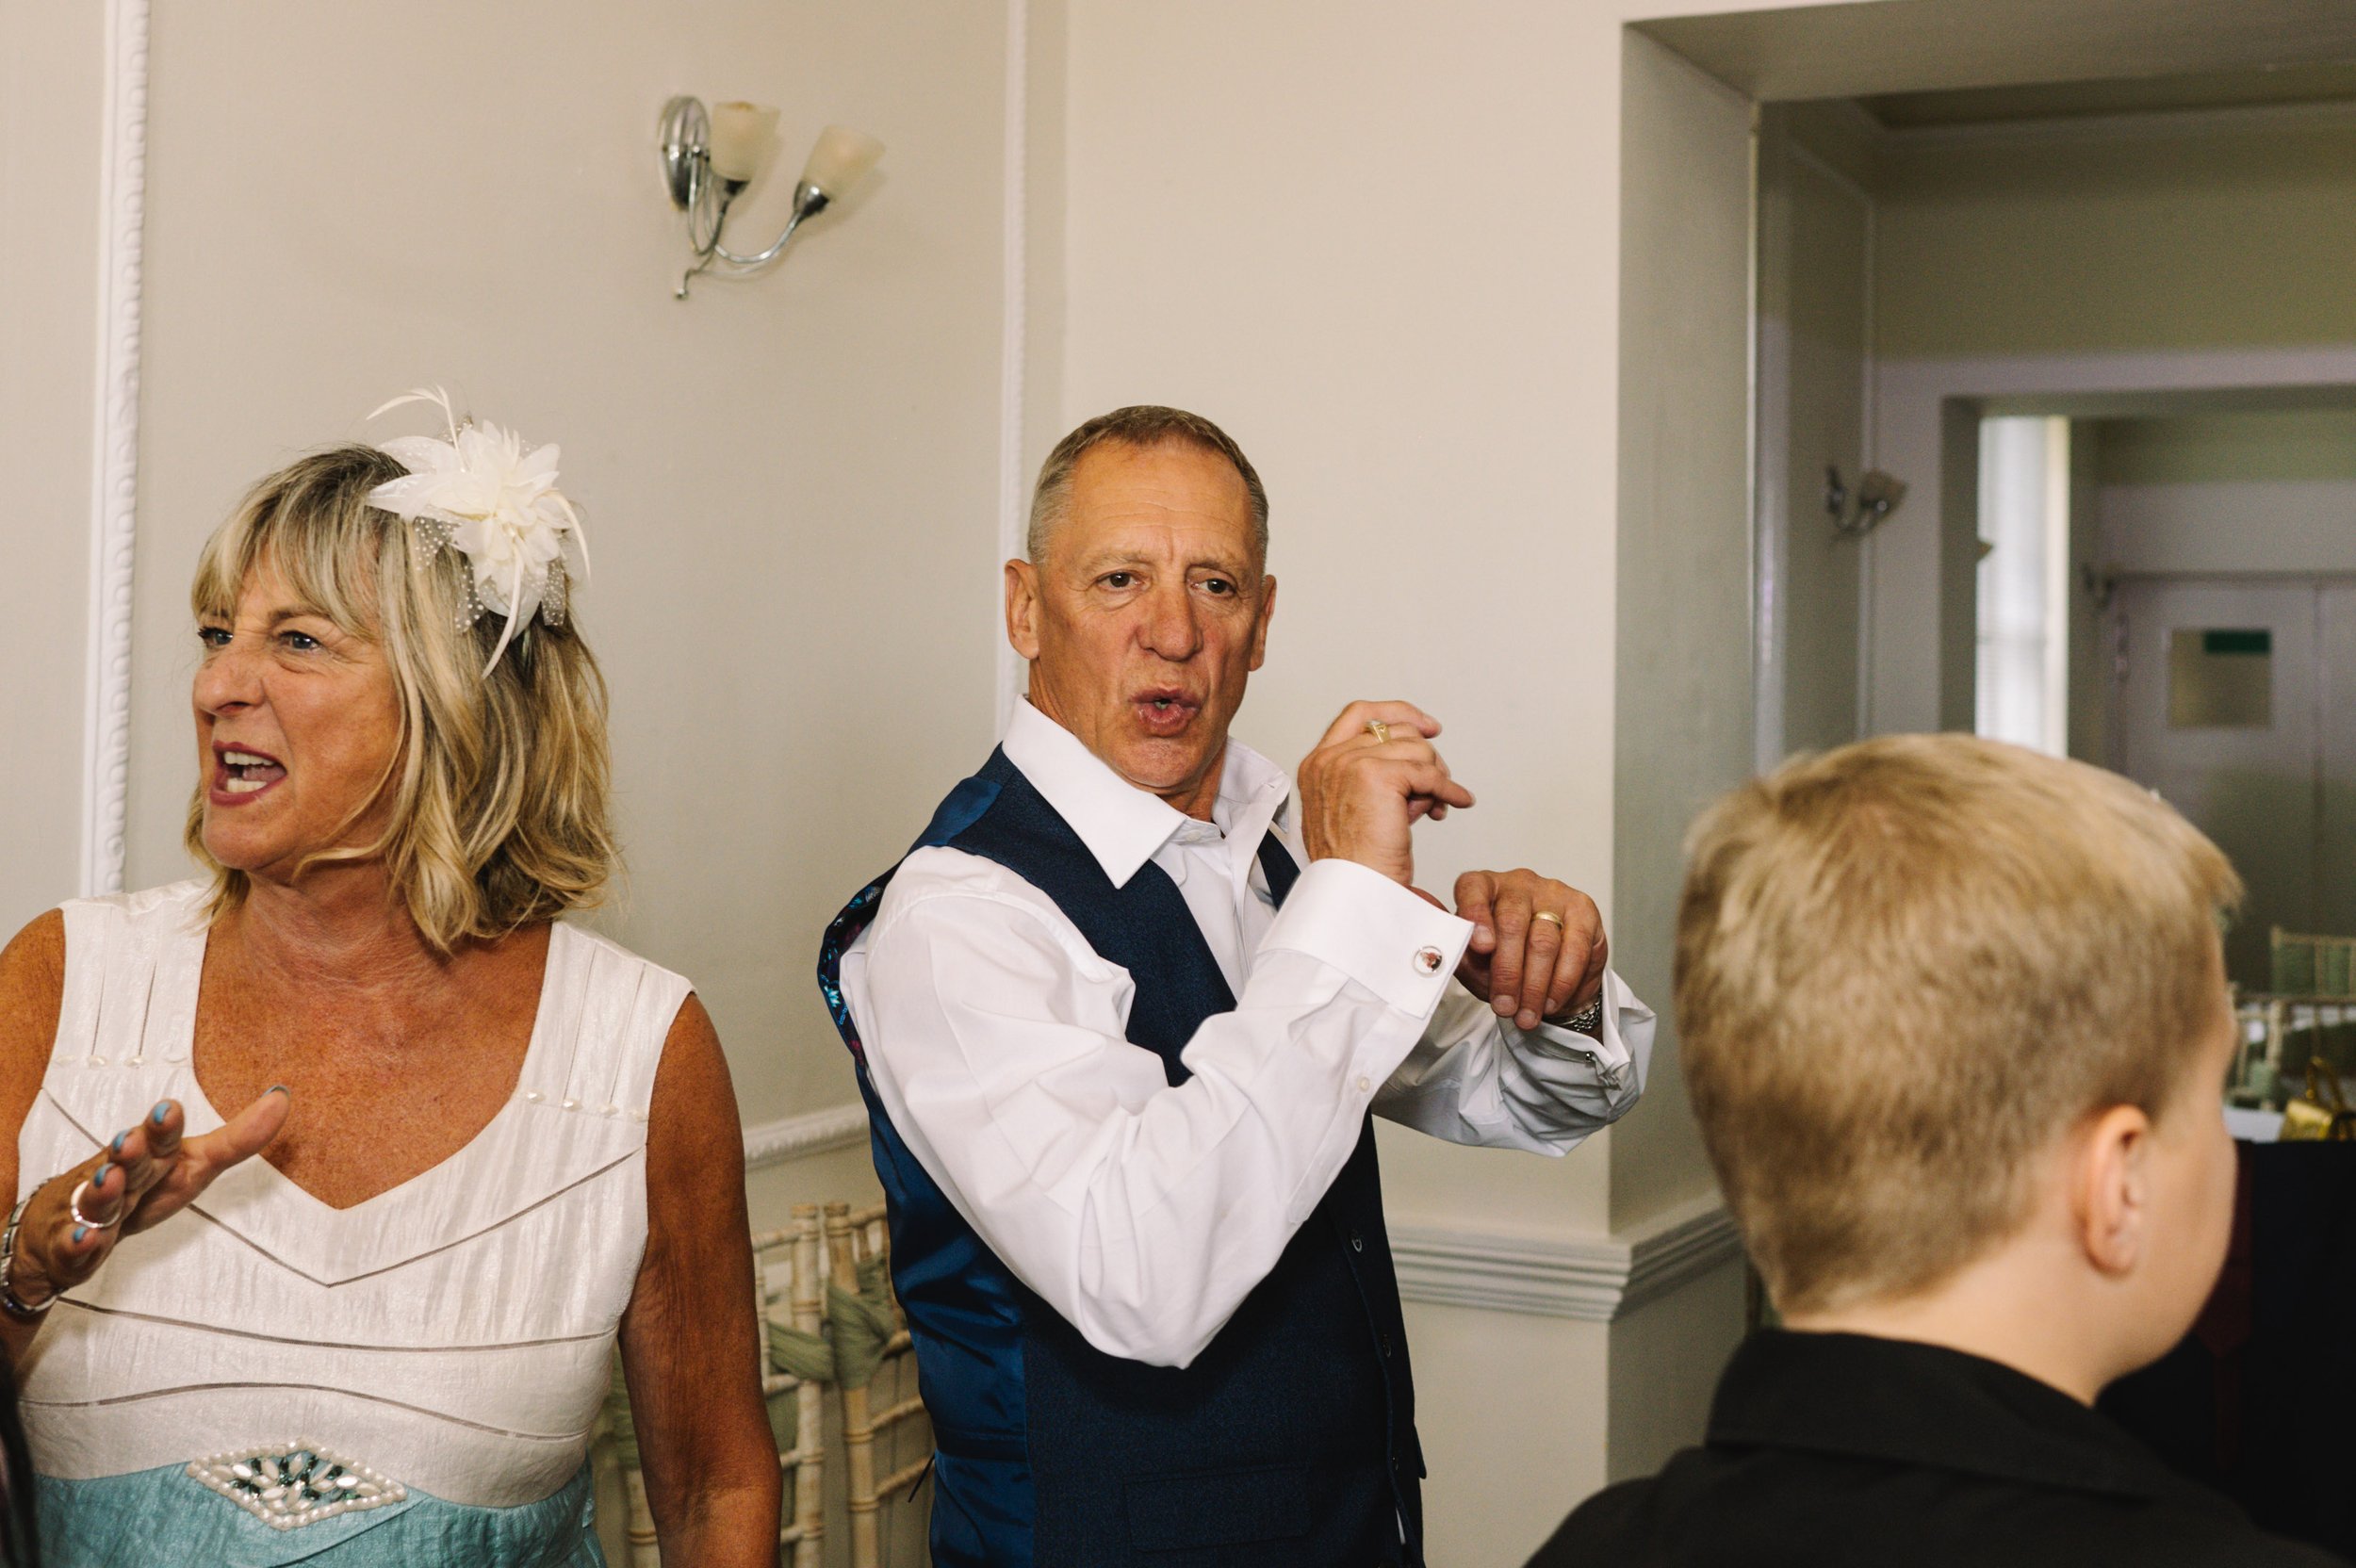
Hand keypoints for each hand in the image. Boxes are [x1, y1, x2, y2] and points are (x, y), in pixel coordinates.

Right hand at [9, 1090, 289, 1308]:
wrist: (64, 1228)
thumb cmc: (138, 1190)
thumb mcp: (191, 1167)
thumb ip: (236, 1139)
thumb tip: (280, 1098)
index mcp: (148, 1158)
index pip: (157, 1139)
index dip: (163, 1127)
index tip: (171, 1111)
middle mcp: (117, 1178)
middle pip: (124, 1164)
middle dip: (129, 1152)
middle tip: (132, 1141)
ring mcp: (89, 1212)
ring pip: (95, 1202)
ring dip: (101, 1193)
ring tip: (110, 1182)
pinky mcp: (69, 1248)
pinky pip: (71, 1248)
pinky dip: (76, 1244)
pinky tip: (83, 1239)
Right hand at [1296, 701, 1475, 885]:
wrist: (1352, 892)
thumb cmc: (1354, 865)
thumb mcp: (1352, 810)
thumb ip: (1371, 778)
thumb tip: (1416, 761)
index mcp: (1318, 764)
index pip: (1359, 714)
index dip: (1398, 713)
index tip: (1426, 725)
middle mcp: (1330, 759)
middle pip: (1396, 731)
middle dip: (1425, 757)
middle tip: (1436, 785)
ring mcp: (1351, 764)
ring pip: (1416, 749)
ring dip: (1435, 777)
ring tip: (1432, 807)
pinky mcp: (1377, 776)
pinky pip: (1429, 773)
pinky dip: (1449, 789)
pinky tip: (1455, 803)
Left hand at [1454, 870, 1605, 1030]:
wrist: (1550, 975)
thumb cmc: (1504, 961)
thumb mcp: (1476, 962)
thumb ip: (1461, 957)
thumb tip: (1436, 956)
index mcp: (1483, 887)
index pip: (1473, 889)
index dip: (1476, 915)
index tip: (1481, 946)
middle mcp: (1518, 884)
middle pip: (1511, 922)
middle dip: (1507, 972)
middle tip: (1505, 1006)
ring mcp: (1553, 893)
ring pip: (1543, 941)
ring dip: (1534, 986)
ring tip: (1526, 1015)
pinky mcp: (1583, 910)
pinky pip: (1575, 949)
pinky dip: (1561, 983)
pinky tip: (1549, 1002)